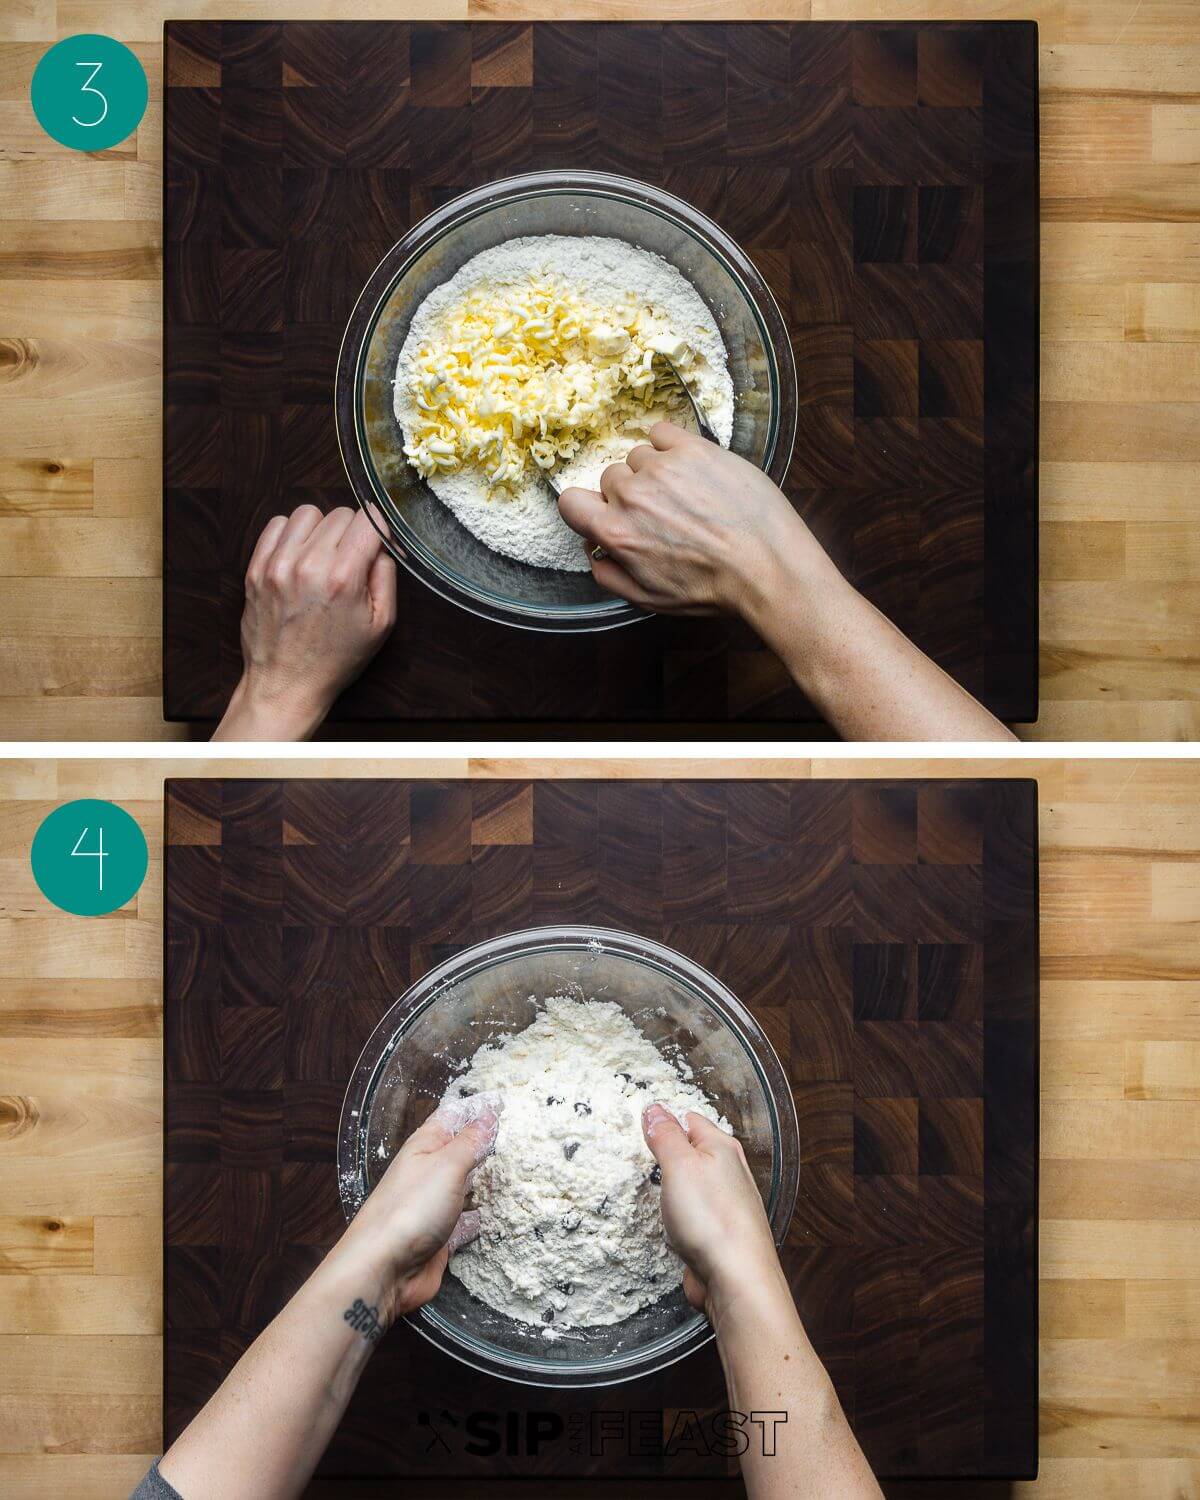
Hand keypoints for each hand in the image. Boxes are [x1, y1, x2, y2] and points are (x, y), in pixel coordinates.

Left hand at [214, 504, 396, 739]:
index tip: (374, 545)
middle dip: (351, 533)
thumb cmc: (336, 659)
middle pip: (340, 514)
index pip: (367, 519)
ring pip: (308, 513)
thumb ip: (386, 576)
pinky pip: (277, 524)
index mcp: (342, 578)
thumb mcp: (382, 625)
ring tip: (322, 557)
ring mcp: (277, 565)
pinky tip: (299, 556)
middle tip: (349, 562)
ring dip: (320, 529)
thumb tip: (381, 543)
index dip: (376, 530)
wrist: (286, 685)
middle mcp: (308, 565)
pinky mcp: (256, 569)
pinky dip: (292, 534)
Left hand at [334, 1095, 500, 1322]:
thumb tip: (488, 1114)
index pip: (453, 1117)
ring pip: (465, 1186)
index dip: (476, 1108)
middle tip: (518, 1134)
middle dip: (484, 1143)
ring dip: (485, 1180)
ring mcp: (434, 1206)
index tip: (505, 1101)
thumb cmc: (412, 1208)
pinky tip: (497, 1214)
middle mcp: (429, 1173)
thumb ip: (470, 1141)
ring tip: (515, 1171)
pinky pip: (465, 1222)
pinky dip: (480, 1217)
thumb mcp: (447, 1165)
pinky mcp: (441, 1237)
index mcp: (425, 1147)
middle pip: (460, 1151)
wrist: (384, 1268)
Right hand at [557, 423, 845, 619]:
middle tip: (664, 514)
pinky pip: (662, 432)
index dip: (586, 509)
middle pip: (610, 479)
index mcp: (616, 532)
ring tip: (686, 495)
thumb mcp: (649, 600)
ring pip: (640, 457)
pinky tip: (689, 467)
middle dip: (630, 495)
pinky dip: (669, 445)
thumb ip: (609, 576)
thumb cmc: (712, 587)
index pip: (571, 502)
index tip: (605, 514)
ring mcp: (664, 467)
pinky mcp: (694, 448)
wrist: (767, 566)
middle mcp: (633, 494)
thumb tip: (594, 553)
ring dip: (654, 472)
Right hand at [642, 1103, 781, 1319]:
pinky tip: (669, 1226)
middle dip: (666, 1158)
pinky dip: (678, 1219)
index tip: (640, 1132)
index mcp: (722, 1148)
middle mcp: (728, 1173)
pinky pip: (692, 1216)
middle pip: (691, 1153)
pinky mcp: (718, 1234)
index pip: (689, 1120)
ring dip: (670, 1192)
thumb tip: (654, 1109)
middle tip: (642, 1164)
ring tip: (653, 1196)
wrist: (736, 1280)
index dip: (664, 1123)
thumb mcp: (679, 1165)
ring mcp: (725, 1205)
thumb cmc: (712, 1220)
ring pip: (690, 1187)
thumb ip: (665, 1135)